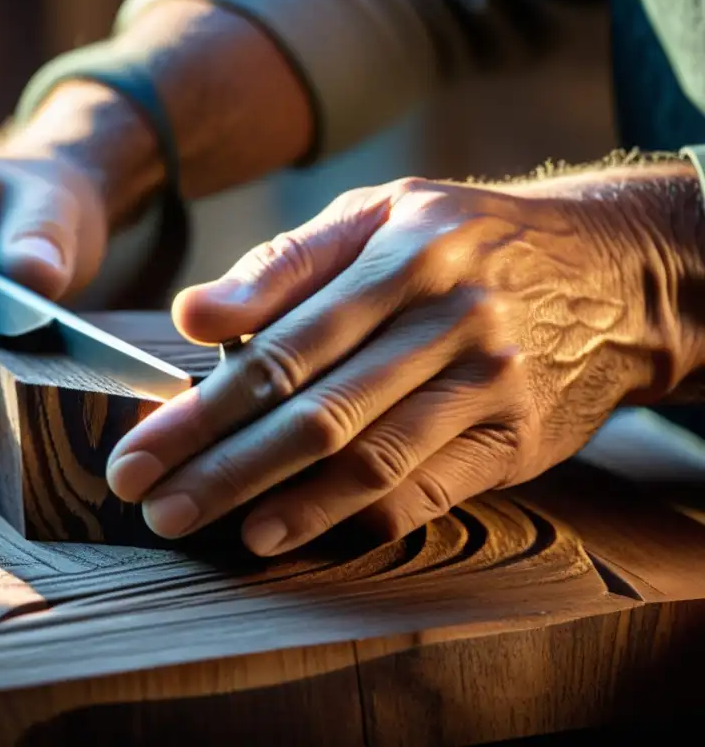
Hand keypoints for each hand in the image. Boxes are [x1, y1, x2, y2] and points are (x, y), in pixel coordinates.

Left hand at [105, 172, 691, 555]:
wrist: (612, 271)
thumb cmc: (466, 240)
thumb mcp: (382, 216)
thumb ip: (286, 263)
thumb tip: (194, 315)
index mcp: (401, 253)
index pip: (281, 344)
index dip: (201, 407)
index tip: (139, 449)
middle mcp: (446, 317)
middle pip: (315, 409)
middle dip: (221, 465)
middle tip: (152, 504)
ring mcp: (486, 383)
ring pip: (368, 457)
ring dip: (281, 503)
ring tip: (210, 529)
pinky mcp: (514, 439)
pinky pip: (423, 489)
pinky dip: (354, 518)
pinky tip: (294, 533)